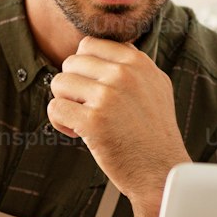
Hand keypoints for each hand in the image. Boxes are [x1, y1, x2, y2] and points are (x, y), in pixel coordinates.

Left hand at [47, 35, 189, 204]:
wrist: (161, 172)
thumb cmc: (154, 134)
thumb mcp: (154, 86)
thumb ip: (130, 64)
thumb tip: (98, 47)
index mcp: (137, 62)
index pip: (88, 44)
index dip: (83, 68)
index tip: (94, 88)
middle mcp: (124, 74)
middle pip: (70, 63)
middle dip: (73, 87)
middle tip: (89, 108)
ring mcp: (109, 96)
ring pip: (59, 83)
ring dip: (66, 104)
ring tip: (85, 120)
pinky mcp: (94, 121)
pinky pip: (55, 108)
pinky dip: (60, 123)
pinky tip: (79, 133)